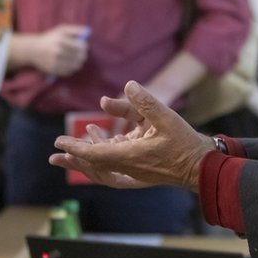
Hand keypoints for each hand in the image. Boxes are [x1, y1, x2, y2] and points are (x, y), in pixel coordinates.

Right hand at [31, 24, 89, 76]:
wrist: (32, 50)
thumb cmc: (50, 38)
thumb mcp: (60, 30)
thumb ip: (74, 29)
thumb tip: (88, 31)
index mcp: (61, 40)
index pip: (80, 46)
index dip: (85, 47)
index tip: (84, 46)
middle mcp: (58, 51)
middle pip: (79, 57)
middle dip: (83, 55)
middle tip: (83, 54)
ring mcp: (55, 62)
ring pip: (75, 65)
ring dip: (79, 63)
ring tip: (78, 60)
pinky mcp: (53, 70)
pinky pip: (68, 72)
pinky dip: (72, 69)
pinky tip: (71, 65)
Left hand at [50, 81, 214, 190]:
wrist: (203, 167)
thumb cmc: (185, 143)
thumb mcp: (167, 117)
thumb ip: (146, 101)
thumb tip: (128, 85)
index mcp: (132, 156)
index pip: (96, 155)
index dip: (76, 149)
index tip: (59, 143)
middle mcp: (129, 167)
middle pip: (94, 167)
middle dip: (74, 160)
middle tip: (54, 157)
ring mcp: (134, 172)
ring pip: (103, 169)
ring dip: (86, 160)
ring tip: (73, 148)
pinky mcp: (140, 172)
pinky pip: (114, 168)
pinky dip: (103, 157)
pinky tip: (102, 140)